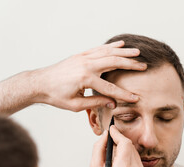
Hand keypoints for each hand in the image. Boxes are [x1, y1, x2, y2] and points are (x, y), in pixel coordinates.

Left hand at [32, 40, 146, 111]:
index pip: (110, 88)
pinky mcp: (81, 55)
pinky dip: (111, 46)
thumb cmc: (56, 96)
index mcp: (85, 79)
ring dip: (124, 52)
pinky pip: (99, 48)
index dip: (124, 94)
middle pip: (114, 63)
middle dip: (131, 65)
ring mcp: (83, 57)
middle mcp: (86, 64)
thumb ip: (96, 103)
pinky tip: (121, 44)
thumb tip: (113, 103)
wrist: (40, 83)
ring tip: (137, 52)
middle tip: (143, 66)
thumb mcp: (76, 105)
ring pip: (108, 52)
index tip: (136, 98)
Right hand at [89, 126, 146, 166]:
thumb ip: (99, 148)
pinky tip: (121, 161)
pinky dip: (129, 157)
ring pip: (134, 152)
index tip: (111, 129)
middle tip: (110, 138)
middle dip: (120, 140)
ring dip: (125, 148)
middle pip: (130, 146)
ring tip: (114, 151)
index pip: (125, 143)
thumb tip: (105, 135)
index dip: (117, 134)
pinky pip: (137, 160)